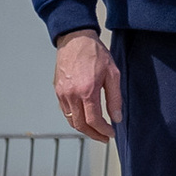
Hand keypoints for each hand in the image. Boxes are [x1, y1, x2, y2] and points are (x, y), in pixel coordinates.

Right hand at [53, 29, 120, 144]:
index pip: (94, 121)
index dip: (103, 131)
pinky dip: (75, 119)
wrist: (76, 39)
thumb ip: (115, 98)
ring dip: (84, 129)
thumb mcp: (112, 73)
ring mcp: (62, 94)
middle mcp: (71, 95)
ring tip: (96, 130)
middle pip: (81, 125)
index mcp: (87, 91)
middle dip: (94, 135)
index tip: (111, 134)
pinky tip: (84, 117)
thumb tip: (117, 118)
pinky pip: (65, 111)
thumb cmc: (95, 53)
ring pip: (71, 121)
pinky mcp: (57, 91)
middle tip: (104, 137)